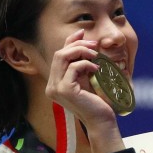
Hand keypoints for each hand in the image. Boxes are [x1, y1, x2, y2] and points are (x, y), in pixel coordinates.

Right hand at [45, 30, 120, 144]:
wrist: (101, 120)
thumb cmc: (96, 101)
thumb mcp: (86, 76)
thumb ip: (81, 61)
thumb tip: (81, 37)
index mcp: (54, 83)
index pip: (58, 56)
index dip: (69, 41)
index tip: (82, 33)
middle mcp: (51, 86)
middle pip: (59, 54)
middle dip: (77, 45)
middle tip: (94, 45)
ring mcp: (55, 88)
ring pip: (62, 57)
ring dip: (81, 51)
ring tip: (96, 55)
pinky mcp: (64, 90)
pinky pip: (73, 67)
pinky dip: (85, 63)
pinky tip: (96, 68)